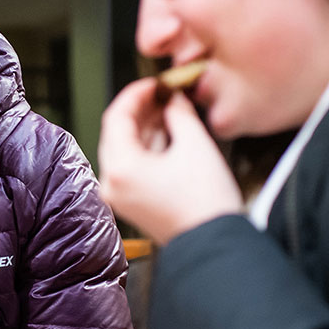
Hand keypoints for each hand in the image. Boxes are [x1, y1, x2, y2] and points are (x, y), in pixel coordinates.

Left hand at [98, 79, 243, 244]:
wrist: (215, 245)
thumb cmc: (206, 205)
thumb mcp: (195, 146)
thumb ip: (179, 113)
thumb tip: (173, 100)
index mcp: (120, 169)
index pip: (116, 117)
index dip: (135, 94)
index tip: (153, 83)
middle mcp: (113, 184)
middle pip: (116, 134)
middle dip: (140, 111)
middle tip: (162, 94)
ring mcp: (121, 197)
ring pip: (124, 150)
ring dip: (145, 128)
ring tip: (169, 111)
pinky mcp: (133, 204)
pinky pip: (132, 167)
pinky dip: (147, 149)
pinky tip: (168, 136)